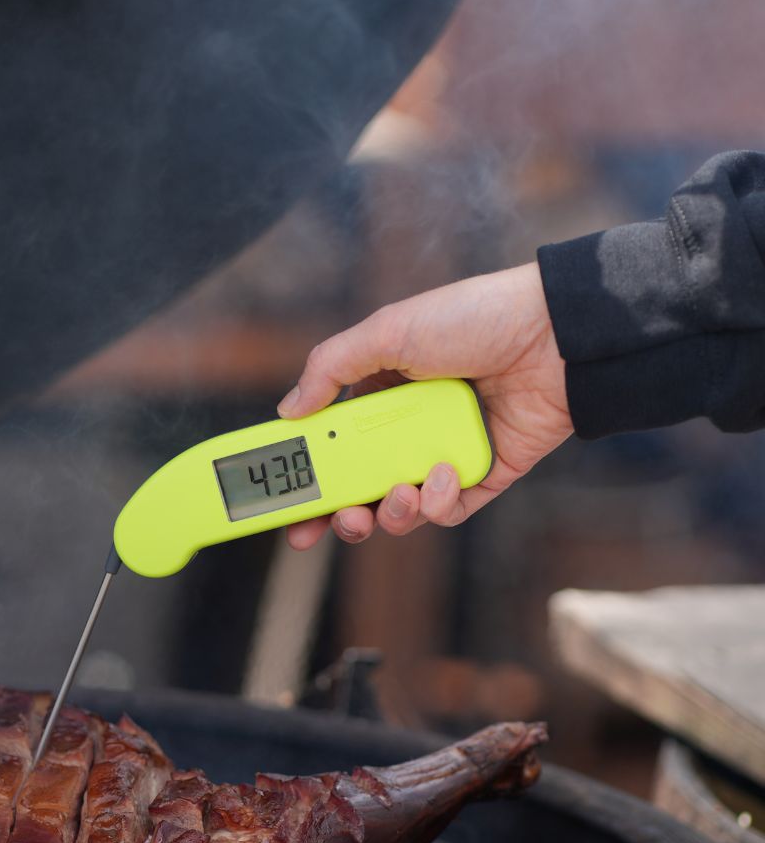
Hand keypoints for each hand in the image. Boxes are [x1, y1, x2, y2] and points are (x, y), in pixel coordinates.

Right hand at [277, 263, 572, 548]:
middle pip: (363, 489)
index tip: (291, 508)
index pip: (334, 447)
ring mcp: (446, 455)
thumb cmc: (473, 320)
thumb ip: (331, 368)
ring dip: (393, 513)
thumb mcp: (388, 330)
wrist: (554, 334)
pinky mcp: (484, 475)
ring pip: (403, 508)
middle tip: (340, 522)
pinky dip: (439, 504)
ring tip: (399, 496)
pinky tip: (442, 478)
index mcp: (381, 396)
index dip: (311, 480)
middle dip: (345, 515)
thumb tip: (288, 412)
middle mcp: (410, 430)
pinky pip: (450, 510)